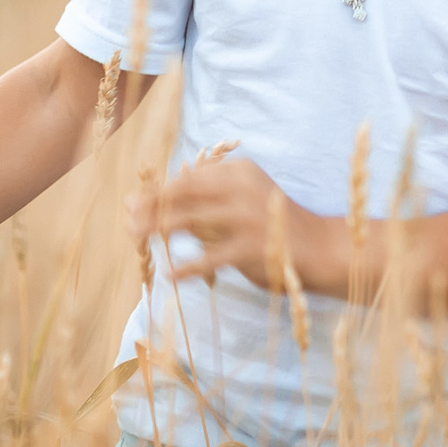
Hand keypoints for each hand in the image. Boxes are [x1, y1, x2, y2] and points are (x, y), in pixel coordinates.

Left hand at [126, 155, 322, 289]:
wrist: (320, 249)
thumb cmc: (274, 226)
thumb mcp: (242, 203)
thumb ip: (206, 203)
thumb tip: (159, 206)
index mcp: (238, 172)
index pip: (189, 178)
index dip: (157, 190)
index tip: (133, 201)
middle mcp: (241, 188)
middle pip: (184, 193)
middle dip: (151, 205)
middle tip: (126, 218)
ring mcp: (247, 217)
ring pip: (191, 219)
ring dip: (158, 228)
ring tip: (134, 237)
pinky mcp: (252, 248)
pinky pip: (211, 258)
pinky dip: (188, 266)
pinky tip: (169, 274)